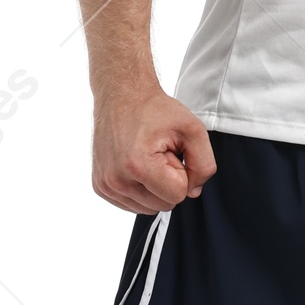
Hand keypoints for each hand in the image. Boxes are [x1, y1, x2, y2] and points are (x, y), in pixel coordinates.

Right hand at [91, 85, 215, 212]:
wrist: (121, 96)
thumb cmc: (156, 110)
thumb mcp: (193, 129)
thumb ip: (204, 165)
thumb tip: (193, 192)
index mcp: (137, 166)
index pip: (178, 195)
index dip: (182, 173)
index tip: (170, 151)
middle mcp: (116, 180)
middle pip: (164, 205)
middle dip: (168, 181)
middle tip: (159, 153)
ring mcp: (105, 186)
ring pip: (149, 208)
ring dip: (154, 186)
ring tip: (147, 158)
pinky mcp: (101, 187)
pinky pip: (133, 204)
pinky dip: (141, 189)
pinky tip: (136, 165)